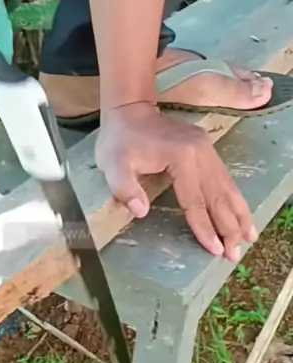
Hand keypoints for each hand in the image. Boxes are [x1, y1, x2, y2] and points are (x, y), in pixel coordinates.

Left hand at [96, 102, 256, 261]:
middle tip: (235, 254)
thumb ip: (124, 188)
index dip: (204, 228)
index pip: (195, 201)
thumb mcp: (112, 163)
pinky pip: (225, 178)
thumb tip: (140, 211)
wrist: (129, 108)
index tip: (215, 250)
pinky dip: (235, 198)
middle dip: (229, 227)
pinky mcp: (206, 149)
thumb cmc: (119, 138)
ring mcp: (207, 149)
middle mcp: (201, 153)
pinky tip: (242, 213)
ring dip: (239, 214)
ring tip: (249, 238)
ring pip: (227, 187)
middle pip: (218, 197)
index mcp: (182, 158)